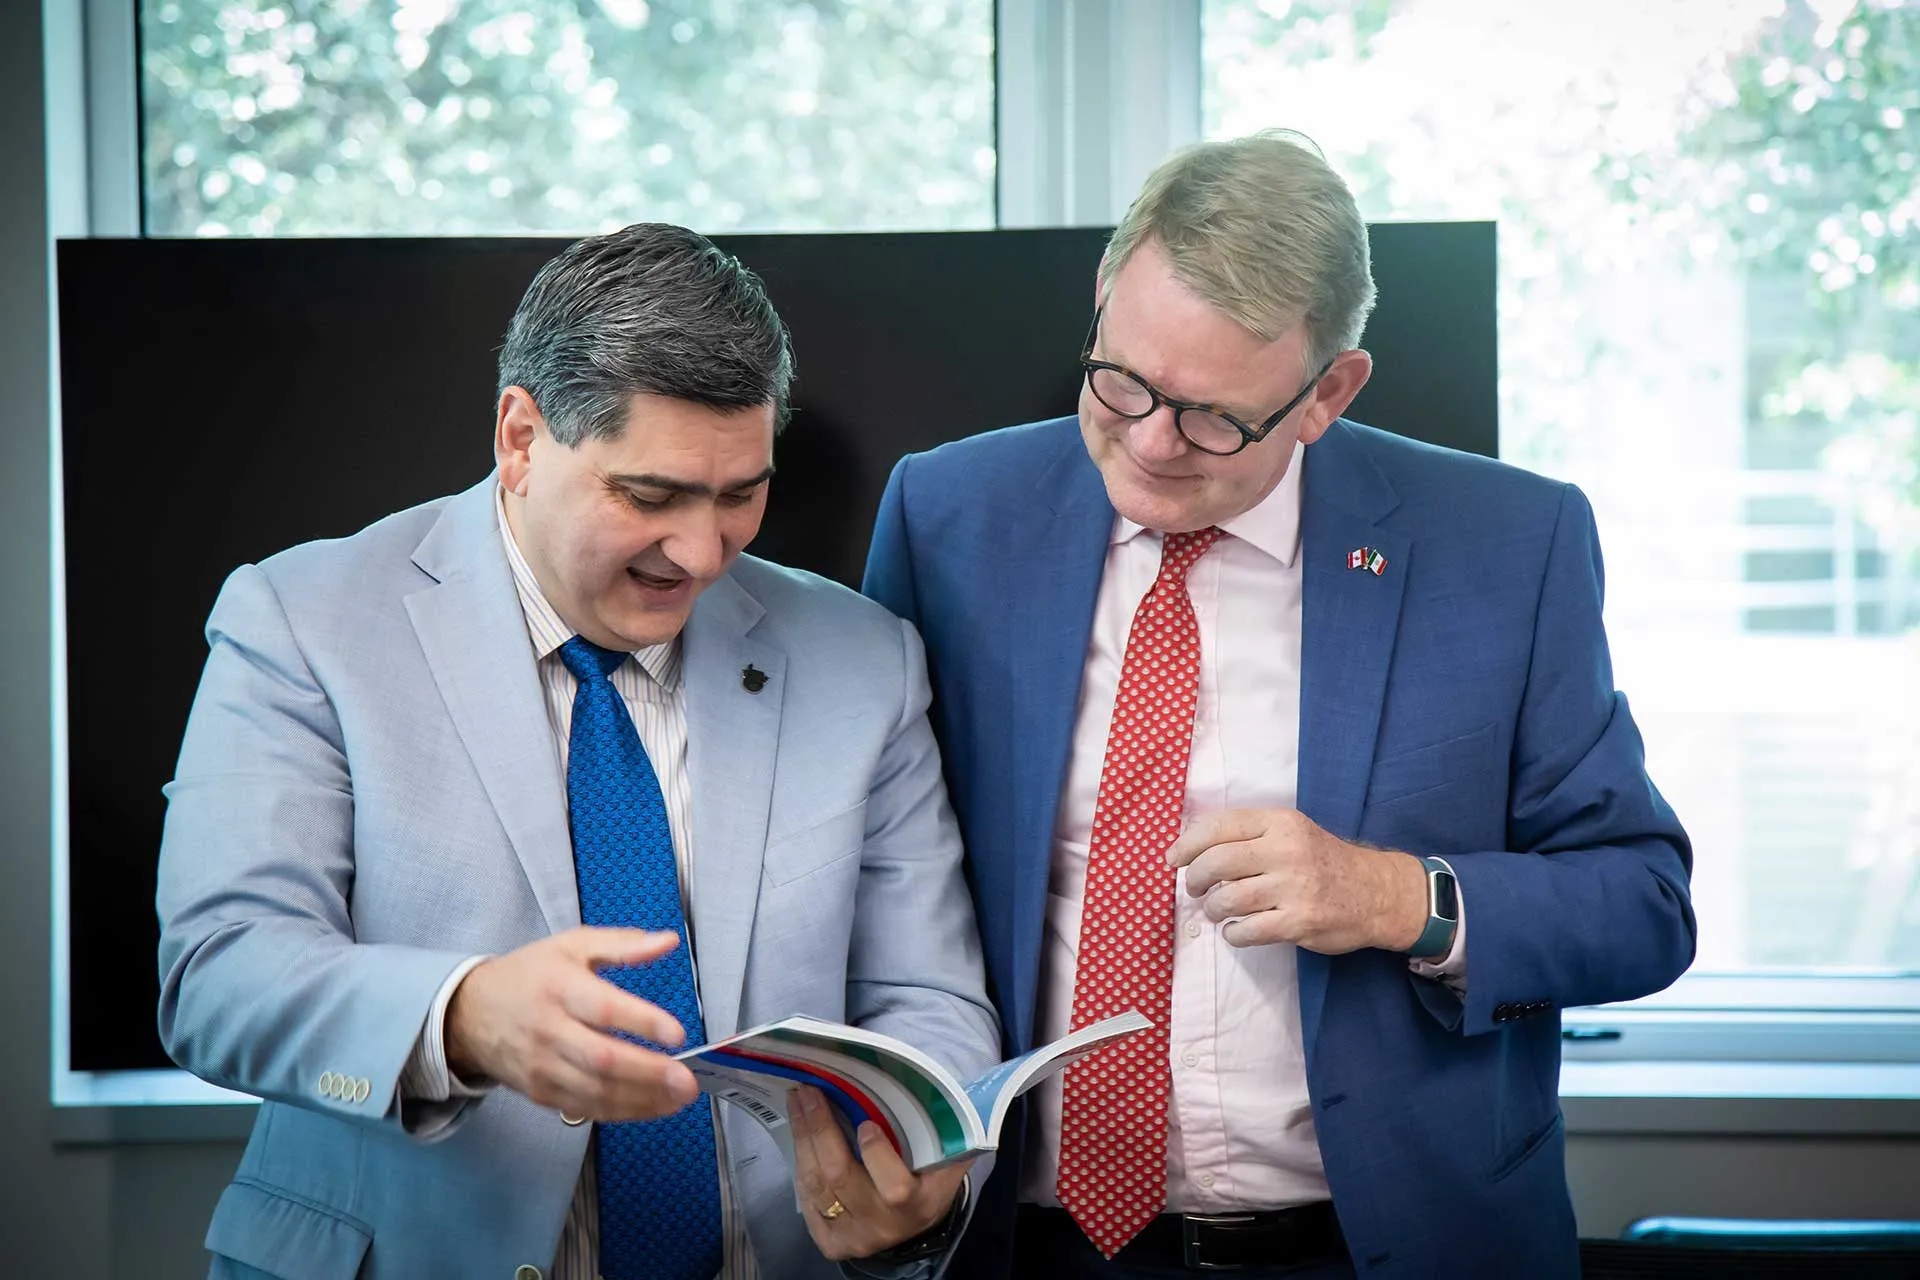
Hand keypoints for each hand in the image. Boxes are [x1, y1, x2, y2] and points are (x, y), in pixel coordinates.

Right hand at [444, 926, 699, 1122]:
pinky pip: (586, 1108)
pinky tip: (653, 1106)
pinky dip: (623, 1112)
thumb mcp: (572, 945)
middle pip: (602, 1059)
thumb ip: (623, 944)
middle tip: (686, 1080)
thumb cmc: (529, 975)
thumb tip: (668, 941)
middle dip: (649, 1073)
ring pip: (596, 1091)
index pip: (604, 1009)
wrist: (469, 1013)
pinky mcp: (541, 1093)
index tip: (677, 1033)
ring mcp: (543, 1067)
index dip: (642, 1022)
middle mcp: (549, 1030)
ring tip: (679, 1098)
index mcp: (559, 987)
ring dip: (642, 1099)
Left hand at [788, 1085, 970, 1261]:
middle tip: (809, 1091)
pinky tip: (799, 1136)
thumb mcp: (946, 1162)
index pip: (895, 1186)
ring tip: (798, 1103)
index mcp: (918, 1205)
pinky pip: (806, 1200)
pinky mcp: (830, 1243)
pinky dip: (800, 1163)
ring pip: (816, 1185)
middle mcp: (882, 1225)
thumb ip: (945, 1134)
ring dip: (802, 1139)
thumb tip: (938, 1090)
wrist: (910, 1229)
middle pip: (840, 1176)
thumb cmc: (927, 1181)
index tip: (866, 1123)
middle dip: (820, 1129)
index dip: (877, 1154)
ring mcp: (853, 1237)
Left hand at [1167, 808, 1428, 953]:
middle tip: (1195, 889)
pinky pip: (1246, 931)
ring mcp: (1293, 887)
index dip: (1187, 844)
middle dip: (1195, 880)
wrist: (1376, 892)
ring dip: (1213, 909)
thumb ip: (1249, 835)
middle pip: (1215, 863)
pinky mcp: (1299, 922)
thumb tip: (1191, 849)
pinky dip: (1233, 934)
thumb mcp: (1291, 831)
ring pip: (1227, 900)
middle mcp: (1285, 850)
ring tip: (1218, 910)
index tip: (1173, 859)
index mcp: (1280, 822)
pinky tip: (1238, 930)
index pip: (1218, 826)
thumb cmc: (1322, 860)